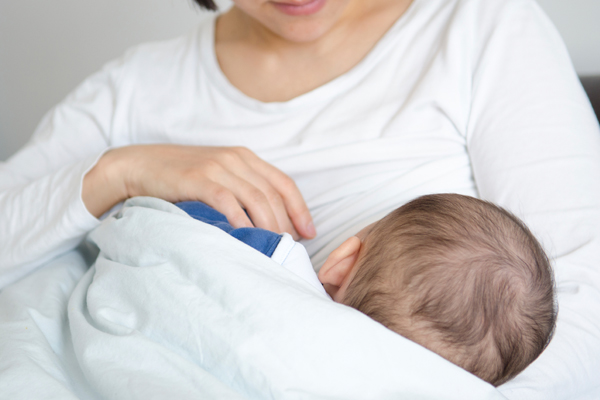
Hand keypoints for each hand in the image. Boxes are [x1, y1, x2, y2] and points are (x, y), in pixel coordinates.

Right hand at [83, 145, 315, 239]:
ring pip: (256, 198)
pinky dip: (241, 221)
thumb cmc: (180, 177)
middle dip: (287, 223)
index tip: (309, 233)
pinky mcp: (199, 178)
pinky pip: (228, 202)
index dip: (300, 209)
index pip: (283, 183)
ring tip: (275, 247)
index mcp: (244, 157)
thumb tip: (266, 221)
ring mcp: (217, 167)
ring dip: (269, 225)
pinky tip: (247, 238)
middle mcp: (236, 159)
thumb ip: (240, 189)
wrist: (139, 165)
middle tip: (291, 248)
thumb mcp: (217, 176)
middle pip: (272, 194)